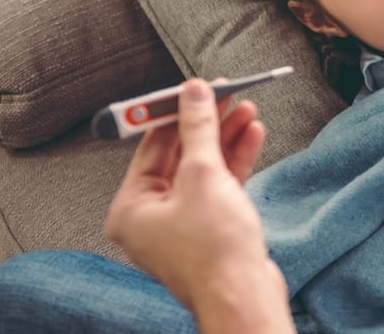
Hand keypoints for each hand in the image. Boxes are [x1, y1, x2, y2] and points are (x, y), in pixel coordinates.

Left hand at [105, 79, 292, 332]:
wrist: (245, 295)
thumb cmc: (214, 248)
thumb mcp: (203, 174)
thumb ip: (198, 128)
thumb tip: (193, 93)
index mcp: (131, 207)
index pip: (151, 145)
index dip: (174, 112)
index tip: (194, 88)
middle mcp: (151, 217)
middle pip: (179, 155)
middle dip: (207, 123)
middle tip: (225, 93)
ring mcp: (182, 224)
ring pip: (203, 169)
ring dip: (225, 138)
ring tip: (246, 109)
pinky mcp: (211, 229)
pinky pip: (219, 186)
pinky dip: (235, 161)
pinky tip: (252, 136)